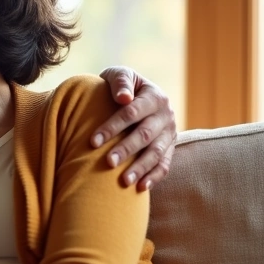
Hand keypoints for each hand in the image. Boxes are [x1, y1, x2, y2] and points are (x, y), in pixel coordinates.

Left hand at [94, 66, 176, 190]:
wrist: (135, 96)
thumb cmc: (120, 86)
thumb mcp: (119, 75)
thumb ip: (120, 82)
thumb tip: (124, 98)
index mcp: (155, 96)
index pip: (132, 113)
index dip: (112, 127)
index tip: (93, 141)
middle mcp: (166, 115)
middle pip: (145, 135)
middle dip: (126, 149)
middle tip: (108, 162)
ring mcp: (170, 134)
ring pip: (156, 153)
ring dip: (140, 168)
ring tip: (124, 181)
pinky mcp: (170, 148)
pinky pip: (165, 165)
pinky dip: (154, 177)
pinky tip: (140, 188)